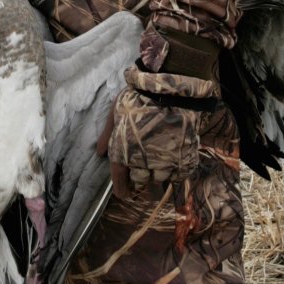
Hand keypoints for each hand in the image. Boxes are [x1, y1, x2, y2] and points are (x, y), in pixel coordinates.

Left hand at [97, 67, 219, 198]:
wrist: (169, 89)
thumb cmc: (138, 97)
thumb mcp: (116, 111)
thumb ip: (108, 133)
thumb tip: (99, 153)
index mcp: (123, 151)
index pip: (119, 178)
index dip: (120, 188)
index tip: (122, 194)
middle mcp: (142, 161)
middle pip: (139, 180)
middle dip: (138, 178)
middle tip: (141, 169)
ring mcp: (164, 162)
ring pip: (159, 178)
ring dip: (156, 172)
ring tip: (158, 158)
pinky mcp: (183, 160)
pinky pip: (178, 174)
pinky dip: (174, 169)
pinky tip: (172, 156)